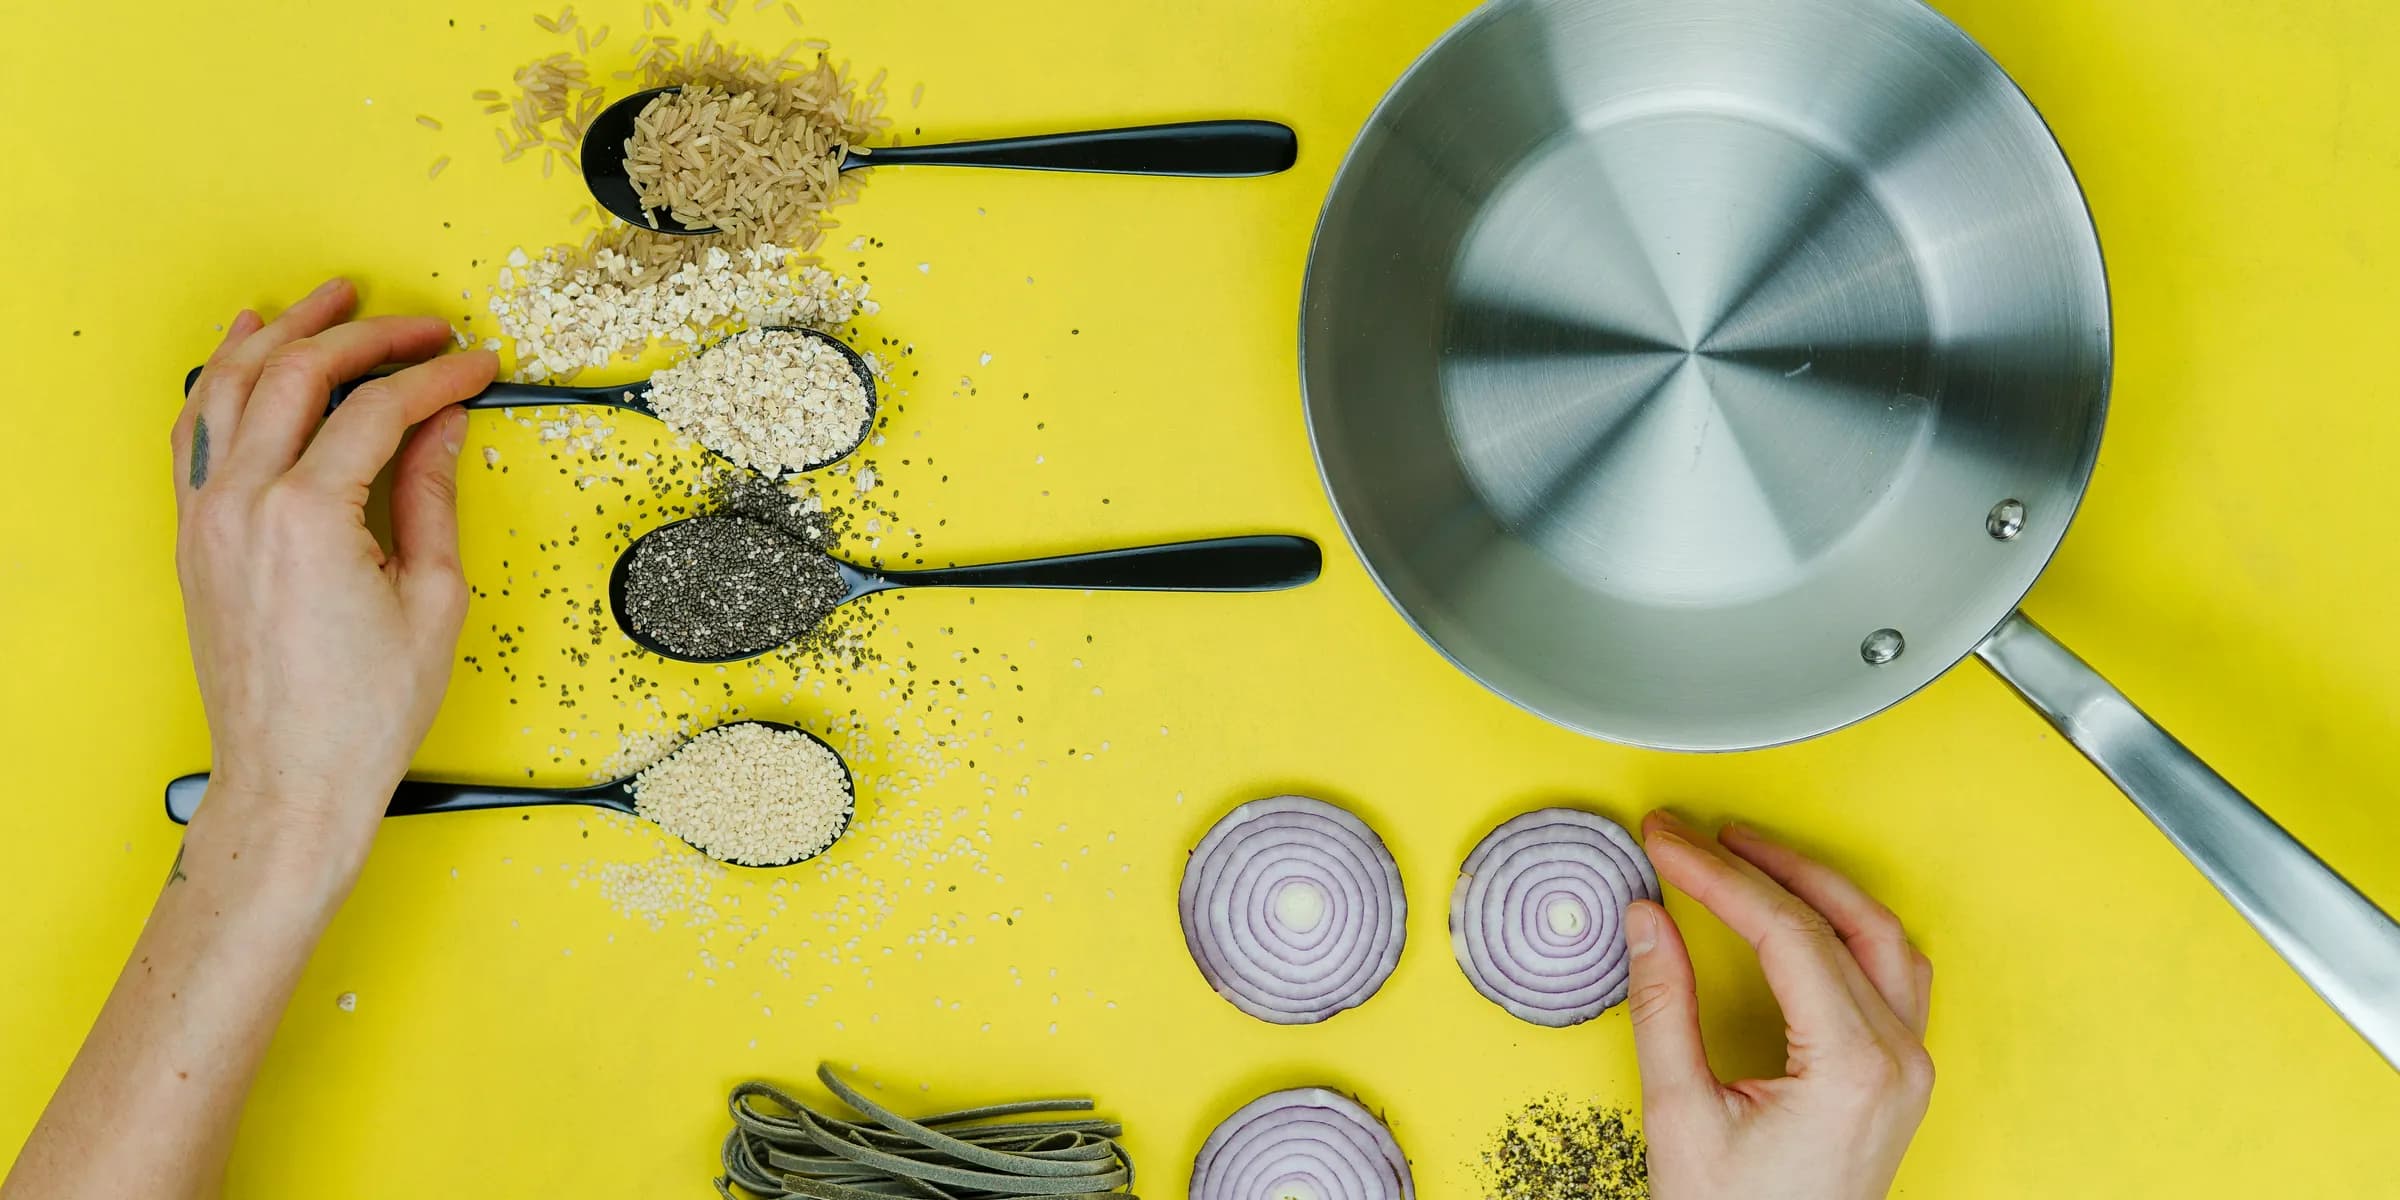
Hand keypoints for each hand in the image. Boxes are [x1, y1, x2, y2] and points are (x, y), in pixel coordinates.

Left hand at [171, 277, 496, 887]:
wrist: (291, 779)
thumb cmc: (361, 712)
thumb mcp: (433, 598)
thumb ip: (431, 495)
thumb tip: (443, 426)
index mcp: (308, 516)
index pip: (378, 408)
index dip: (438, 377)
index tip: (477, 366)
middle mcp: (244, 503)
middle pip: (300, 373)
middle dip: (367, 334)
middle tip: (420, 326)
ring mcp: (207, 516)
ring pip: (232, 383)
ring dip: (284, 330)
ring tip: (331, 301)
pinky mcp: (194, 534)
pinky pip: (196, 427)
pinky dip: (221, 375)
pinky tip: (246, 346)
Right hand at [1627, 811, 1934, 1199]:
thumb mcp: (1681, 1114)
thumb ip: (1664, 1007)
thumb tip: (1647, 920)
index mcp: (1851, 1066)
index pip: (1786, 932)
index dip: (1718, 876)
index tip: (1667, 844)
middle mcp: (1895, 1060)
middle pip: (1842, 919)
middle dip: (1765, 863)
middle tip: (1699, 834)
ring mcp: (1906, 1068)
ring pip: (1880, 938)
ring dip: (1815, 886)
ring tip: (1748, 855)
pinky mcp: (1896, 1077)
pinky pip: (1890, 973)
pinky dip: (1844, 927)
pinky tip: (1800, 913)